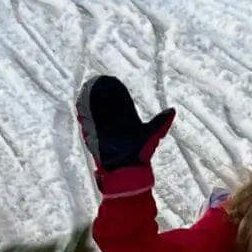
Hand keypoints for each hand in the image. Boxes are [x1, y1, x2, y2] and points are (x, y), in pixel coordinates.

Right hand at [75, 75, 175, 196]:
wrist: (127, 171)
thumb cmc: (140, 155)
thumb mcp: (151, 135)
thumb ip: (160, 123)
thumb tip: (172, 110)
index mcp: (126, 122)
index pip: (119, 104)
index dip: (116, 93)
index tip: (111, 81)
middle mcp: (112, 125)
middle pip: (104, 105)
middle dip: (100, 94)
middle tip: (97, 80)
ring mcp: (102, 130)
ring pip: (94, 112)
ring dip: (89, 100)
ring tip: (87, 87)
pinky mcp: (92, 137)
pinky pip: (86, 122)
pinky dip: (83, 112)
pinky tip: (80, 102)